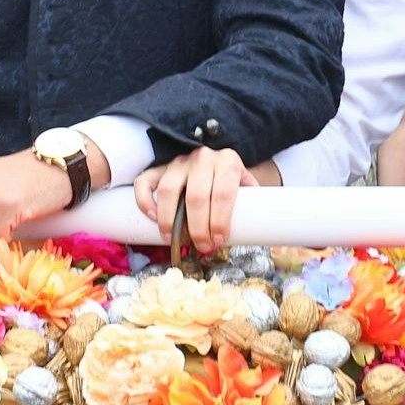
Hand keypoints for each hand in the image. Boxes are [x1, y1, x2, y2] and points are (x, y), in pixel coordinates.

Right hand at [134, 146, 254, 257]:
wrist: (218, 162)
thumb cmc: (231, 183)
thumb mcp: (246, 187)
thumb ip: (252, 205)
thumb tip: (260, 237)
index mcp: (227, 161)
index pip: (222, 194)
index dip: (220, 221)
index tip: (219, 241)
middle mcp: (202, 158)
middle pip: (196, 197)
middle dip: (198, 228)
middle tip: (202, 246)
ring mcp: (178, 161)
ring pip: (168, 190)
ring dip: (169, 220)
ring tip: (173, 239)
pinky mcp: (159, 167)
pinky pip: (145, 181)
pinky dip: (145, 201)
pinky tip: (153, 218)